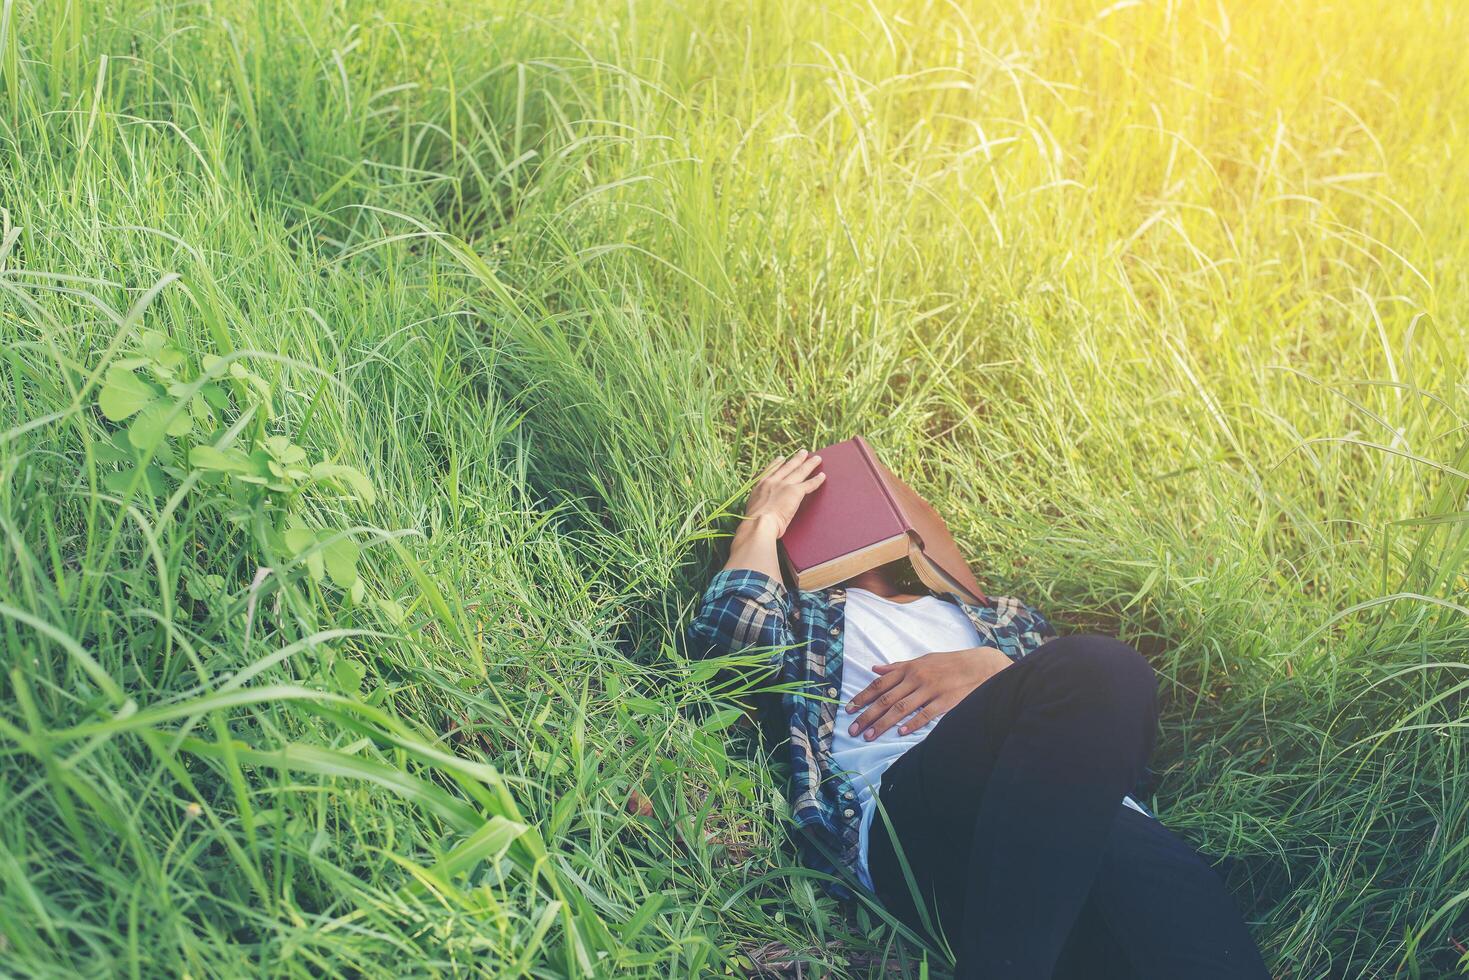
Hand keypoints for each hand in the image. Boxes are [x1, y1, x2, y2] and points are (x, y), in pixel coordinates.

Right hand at [742, 449, 824, 537]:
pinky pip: (809, 484)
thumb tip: (761, 510)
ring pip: (800, 471)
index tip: (782, 458)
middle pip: (788, 467)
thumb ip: (758, 504)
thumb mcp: (752, 508)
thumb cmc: (754, 522)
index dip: (777, 463)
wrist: (759, 523)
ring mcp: (784, 485)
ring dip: (810, 464)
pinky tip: (822, 476)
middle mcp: (773, 482)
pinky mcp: (795, 491)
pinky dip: (817, 480)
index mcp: (761, 485)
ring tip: (817, 458)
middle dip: (797, 459)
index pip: (771, 470)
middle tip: (803, 452)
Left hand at [846, 647, 1011, 739]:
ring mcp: (930, 690)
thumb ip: (897, 666)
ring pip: (901, 708)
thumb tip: (875, 668)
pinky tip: (901, 733)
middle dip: (867, 715)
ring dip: (883, 723)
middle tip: (853, 729)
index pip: (880, 684)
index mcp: (909, 669)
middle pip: (886, 699)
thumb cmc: (947, 663)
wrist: (978, 665)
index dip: (863, 697)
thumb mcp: (921, 660)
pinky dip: (912, 723)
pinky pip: (925, 714)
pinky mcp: (945, 701)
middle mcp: (916, 679)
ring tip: (869, 736)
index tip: (849, 709)